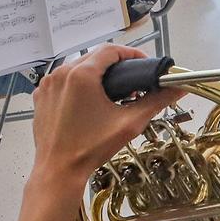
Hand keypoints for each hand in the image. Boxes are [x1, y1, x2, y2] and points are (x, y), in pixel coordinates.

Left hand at [28, 45, 170, 192]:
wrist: (59, 170)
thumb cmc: (90, 148)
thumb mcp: (129, 124)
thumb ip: (156, 102)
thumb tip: (177, 89)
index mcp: (81, 75)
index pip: (110, 50)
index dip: (130, 54)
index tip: (143, 65)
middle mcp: (60, 74)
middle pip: (94, 57)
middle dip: (115, 67)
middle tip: (131, 83)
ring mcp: (48, 85)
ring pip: (77, 68)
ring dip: (96, 74)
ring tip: (113, 93)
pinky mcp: (41, 96)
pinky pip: (63, 81)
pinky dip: (77, 85)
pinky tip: (89, 102)